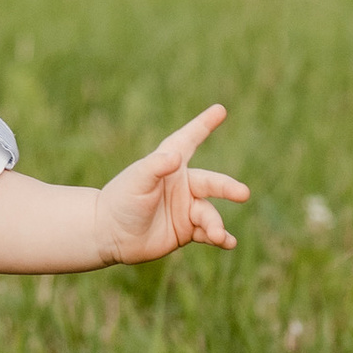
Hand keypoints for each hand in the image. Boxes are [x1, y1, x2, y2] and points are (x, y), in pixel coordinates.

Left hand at [95, 105, 246, 263]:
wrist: (109, 234)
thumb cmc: (120, 200)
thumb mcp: (137, 181)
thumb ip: (155, 167)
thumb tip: (176, 157)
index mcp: (169, 165)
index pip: (189, 140)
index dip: (203, 125)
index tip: (220, 109)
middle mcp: (181, 184)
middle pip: (211, 183)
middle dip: (227, 188)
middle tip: (243, 193)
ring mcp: (186, 208)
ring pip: (209, 213)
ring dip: (215, 224)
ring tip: (217, 235)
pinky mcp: (187, 230)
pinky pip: (208, 232)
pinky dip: (220, 237)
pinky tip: (228, 242)